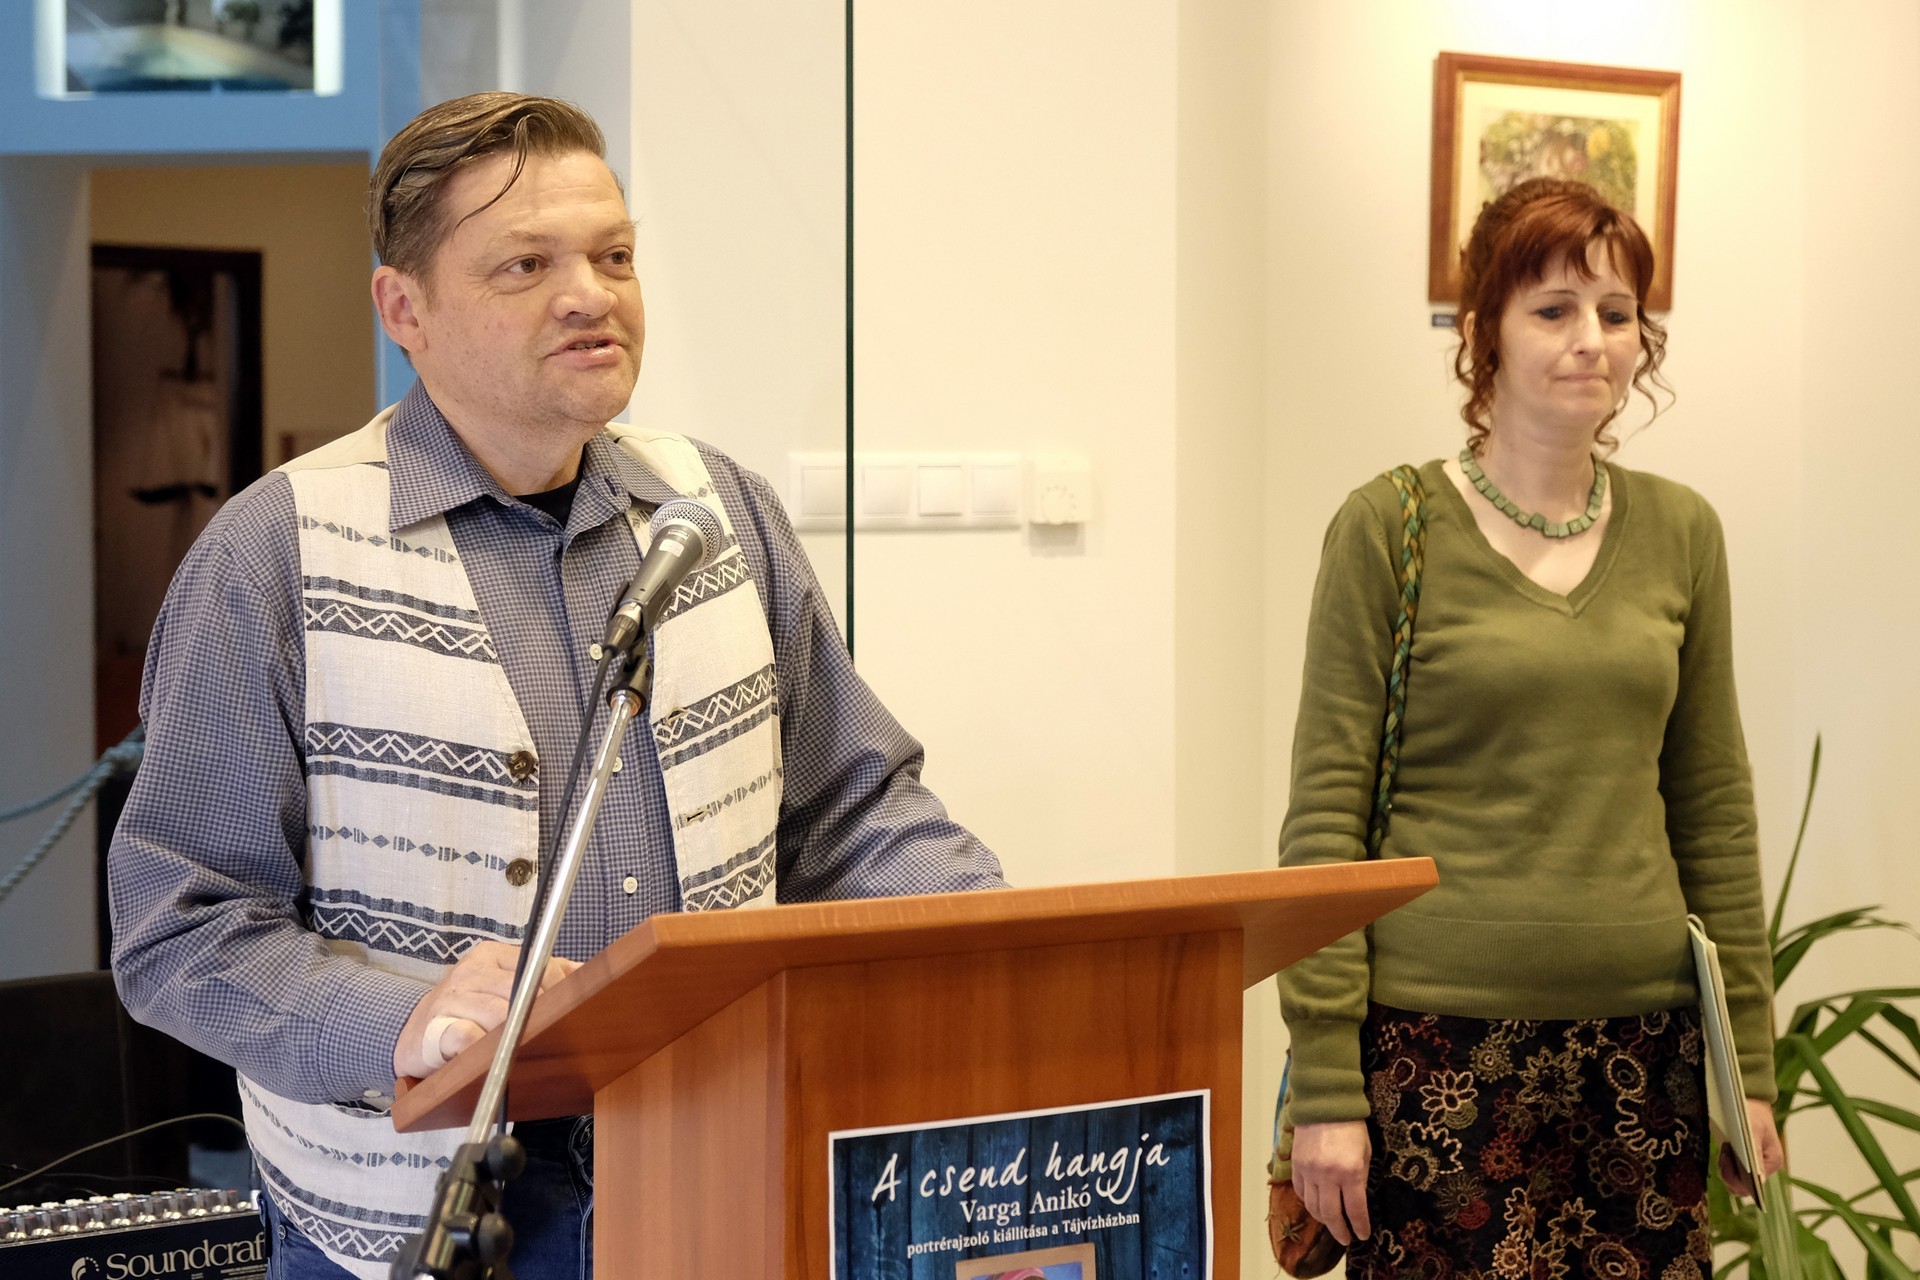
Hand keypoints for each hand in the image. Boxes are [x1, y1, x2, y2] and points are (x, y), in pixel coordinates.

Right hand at [393, 941, 580, 1078]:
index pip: (539, 965)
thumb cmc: (466, 1010)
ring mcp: (451, 998)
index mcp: (491, 955)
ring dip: (515, 1035)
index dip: (560, 989)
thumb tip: (584, 971)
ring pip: (499, 1014)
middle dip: (541, 1015)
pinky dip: (484, 1049)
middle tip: (553, 1033)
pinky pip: (468, 1037)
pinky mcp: (435, 1027)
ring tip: (524, 1046)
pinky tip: (491, 1055)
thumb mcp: (501, 984)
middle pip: (522, 990)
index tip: (571, 1009)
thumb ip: (541, 977)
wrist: (411, 1034)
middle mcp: (470, 970)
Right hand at [1290, 1120, 1371, 1244]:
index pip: (1355, 1209)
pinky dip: (1308, 1202)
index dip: (1360, 1226)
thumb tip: (1355, 1200)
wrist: (1325, 1102)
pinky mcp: (1296, 1165)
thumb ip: (1360, 1177)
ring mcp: (1309, 1170)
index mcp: (1350, 1172)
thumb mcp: (1365, 1152)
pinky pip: (1300, 1191)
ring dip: (1323, 1220)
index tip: (1363, 1235)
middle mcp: (1327, 1175)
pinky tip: (1315, 1204)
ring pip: (1313, 1206)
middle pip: (1331, 1214)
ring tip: (1331, 1224)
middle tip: (1346, 1239)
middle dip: (1340, 1231)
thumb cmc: (1352, 1126)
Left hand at [1719, 1096, 1785, 1197]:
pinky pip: (1731, 1172)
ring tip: (1725, 1149)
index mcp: (1771, 1162)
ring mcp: (1752, 1166)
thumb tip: (1758, 1180)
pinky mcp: (1742, 1161)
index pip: (1753, 1186)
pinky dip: (1724, 1164)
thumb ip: (1755, 1153)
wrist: (1747, 1101)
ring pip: (1734, 1181)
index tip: (1727, 1159)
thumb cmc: (1752, 1113)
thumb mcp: (1753, 1128)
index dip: (1737, 1180)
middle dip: (1729, 1174)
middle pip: (1742, 1186)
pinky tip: (1724, 1149)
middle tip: (1724, 1154)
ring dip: (1725, 1169)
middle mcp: (1763, 1168)